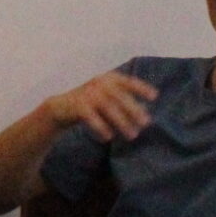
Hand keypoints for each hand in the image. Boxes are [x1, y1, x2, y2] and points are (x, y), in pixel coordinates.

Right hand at [44, 71, 158, 142]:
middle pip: (119, 96)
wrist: (60, 107)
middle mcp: (98, 83)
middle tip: (146, 123)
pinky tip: (108, 137)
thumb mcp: (106, 98)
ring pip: (108, 107)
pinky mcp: (77, 105)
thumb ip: (123, 101)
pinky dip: (100, 127)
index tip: (154, 96)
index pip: (127, 81)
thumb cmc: (89, 103)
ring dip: (122, 122)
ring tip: (132, 136)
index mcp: (108, 79)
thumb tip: (145, 114)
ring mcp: (87, 93)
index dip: (141, 88)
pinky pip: (91, 117)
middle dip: (134, 110)